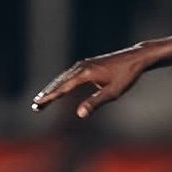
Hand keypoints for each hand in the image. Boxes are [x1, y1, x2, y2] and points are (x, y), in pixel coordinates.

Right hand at [30, 47, 148, 117]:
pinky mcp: (87, 64)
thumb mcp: (113, 92)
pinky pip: (70, 74)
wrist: (136, 58)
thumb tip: (79, 114)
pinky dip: (61, 82)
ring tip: (42, 99)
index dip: (50, 97)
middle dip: (47, 94)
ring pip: (63, 78)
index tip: (38, 104)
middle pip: (59, 82)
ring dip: (53, 88)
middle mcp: (81, 66)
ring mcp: (84, 64)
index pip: (63, 88)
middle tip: (35, 107)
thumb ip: (95, 103)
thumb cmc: (126, 76)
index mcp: (85, 73)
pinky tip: (59, 89)